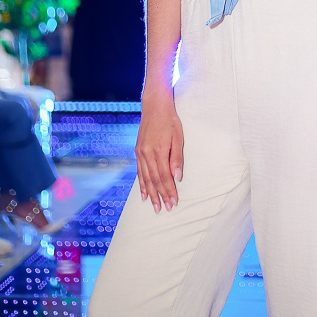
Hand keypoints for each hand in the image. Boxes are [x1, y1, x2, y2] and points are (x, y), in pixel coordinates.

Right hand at [136, 92, 183, 212]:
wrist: (154, 107)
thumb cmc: (170, 121)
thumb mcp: (178, 138)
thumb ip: (177, 158)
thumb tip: (178, 177)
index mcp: (159, 150)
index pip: (164, 176)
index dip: (169, 190)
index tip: (174, 202)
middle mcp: (147, 154)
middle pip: (154, 180)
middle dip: (160, 196)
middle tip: (165, 209)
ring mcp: (140, 153)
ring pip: (145, 178)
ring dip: (150, 194)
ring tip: (154, 206)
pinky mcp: (138, 151)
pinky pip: (139, 171)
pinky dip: (141, 184)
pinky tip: (143, 194)